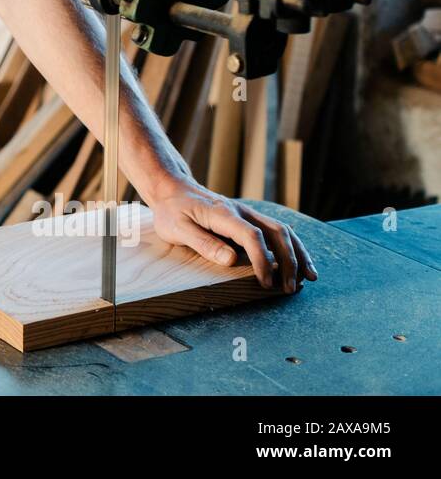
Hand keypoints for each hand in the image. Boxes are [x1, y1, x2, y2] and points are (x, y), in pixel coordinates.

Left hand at [147, 177, 317, 292]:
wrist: (173, 190)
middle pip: (276, 232)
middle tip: (289, 288)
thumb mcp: (177, 228)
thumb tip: (231, 260)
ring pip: (283, 231)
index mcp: (223, 213)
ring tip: (307, 278)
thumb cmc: (172, 211)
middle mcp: (241, 212)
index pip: (252, 236)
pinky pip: (278, 232)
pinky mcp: (249, 220)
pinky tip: (300, 264)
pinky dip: (292, 247)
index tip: (266, 283)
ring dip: (298, 254)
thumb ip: (203, 243)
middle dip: (288, 261)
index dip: (262, 260)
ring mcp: (248, 214)